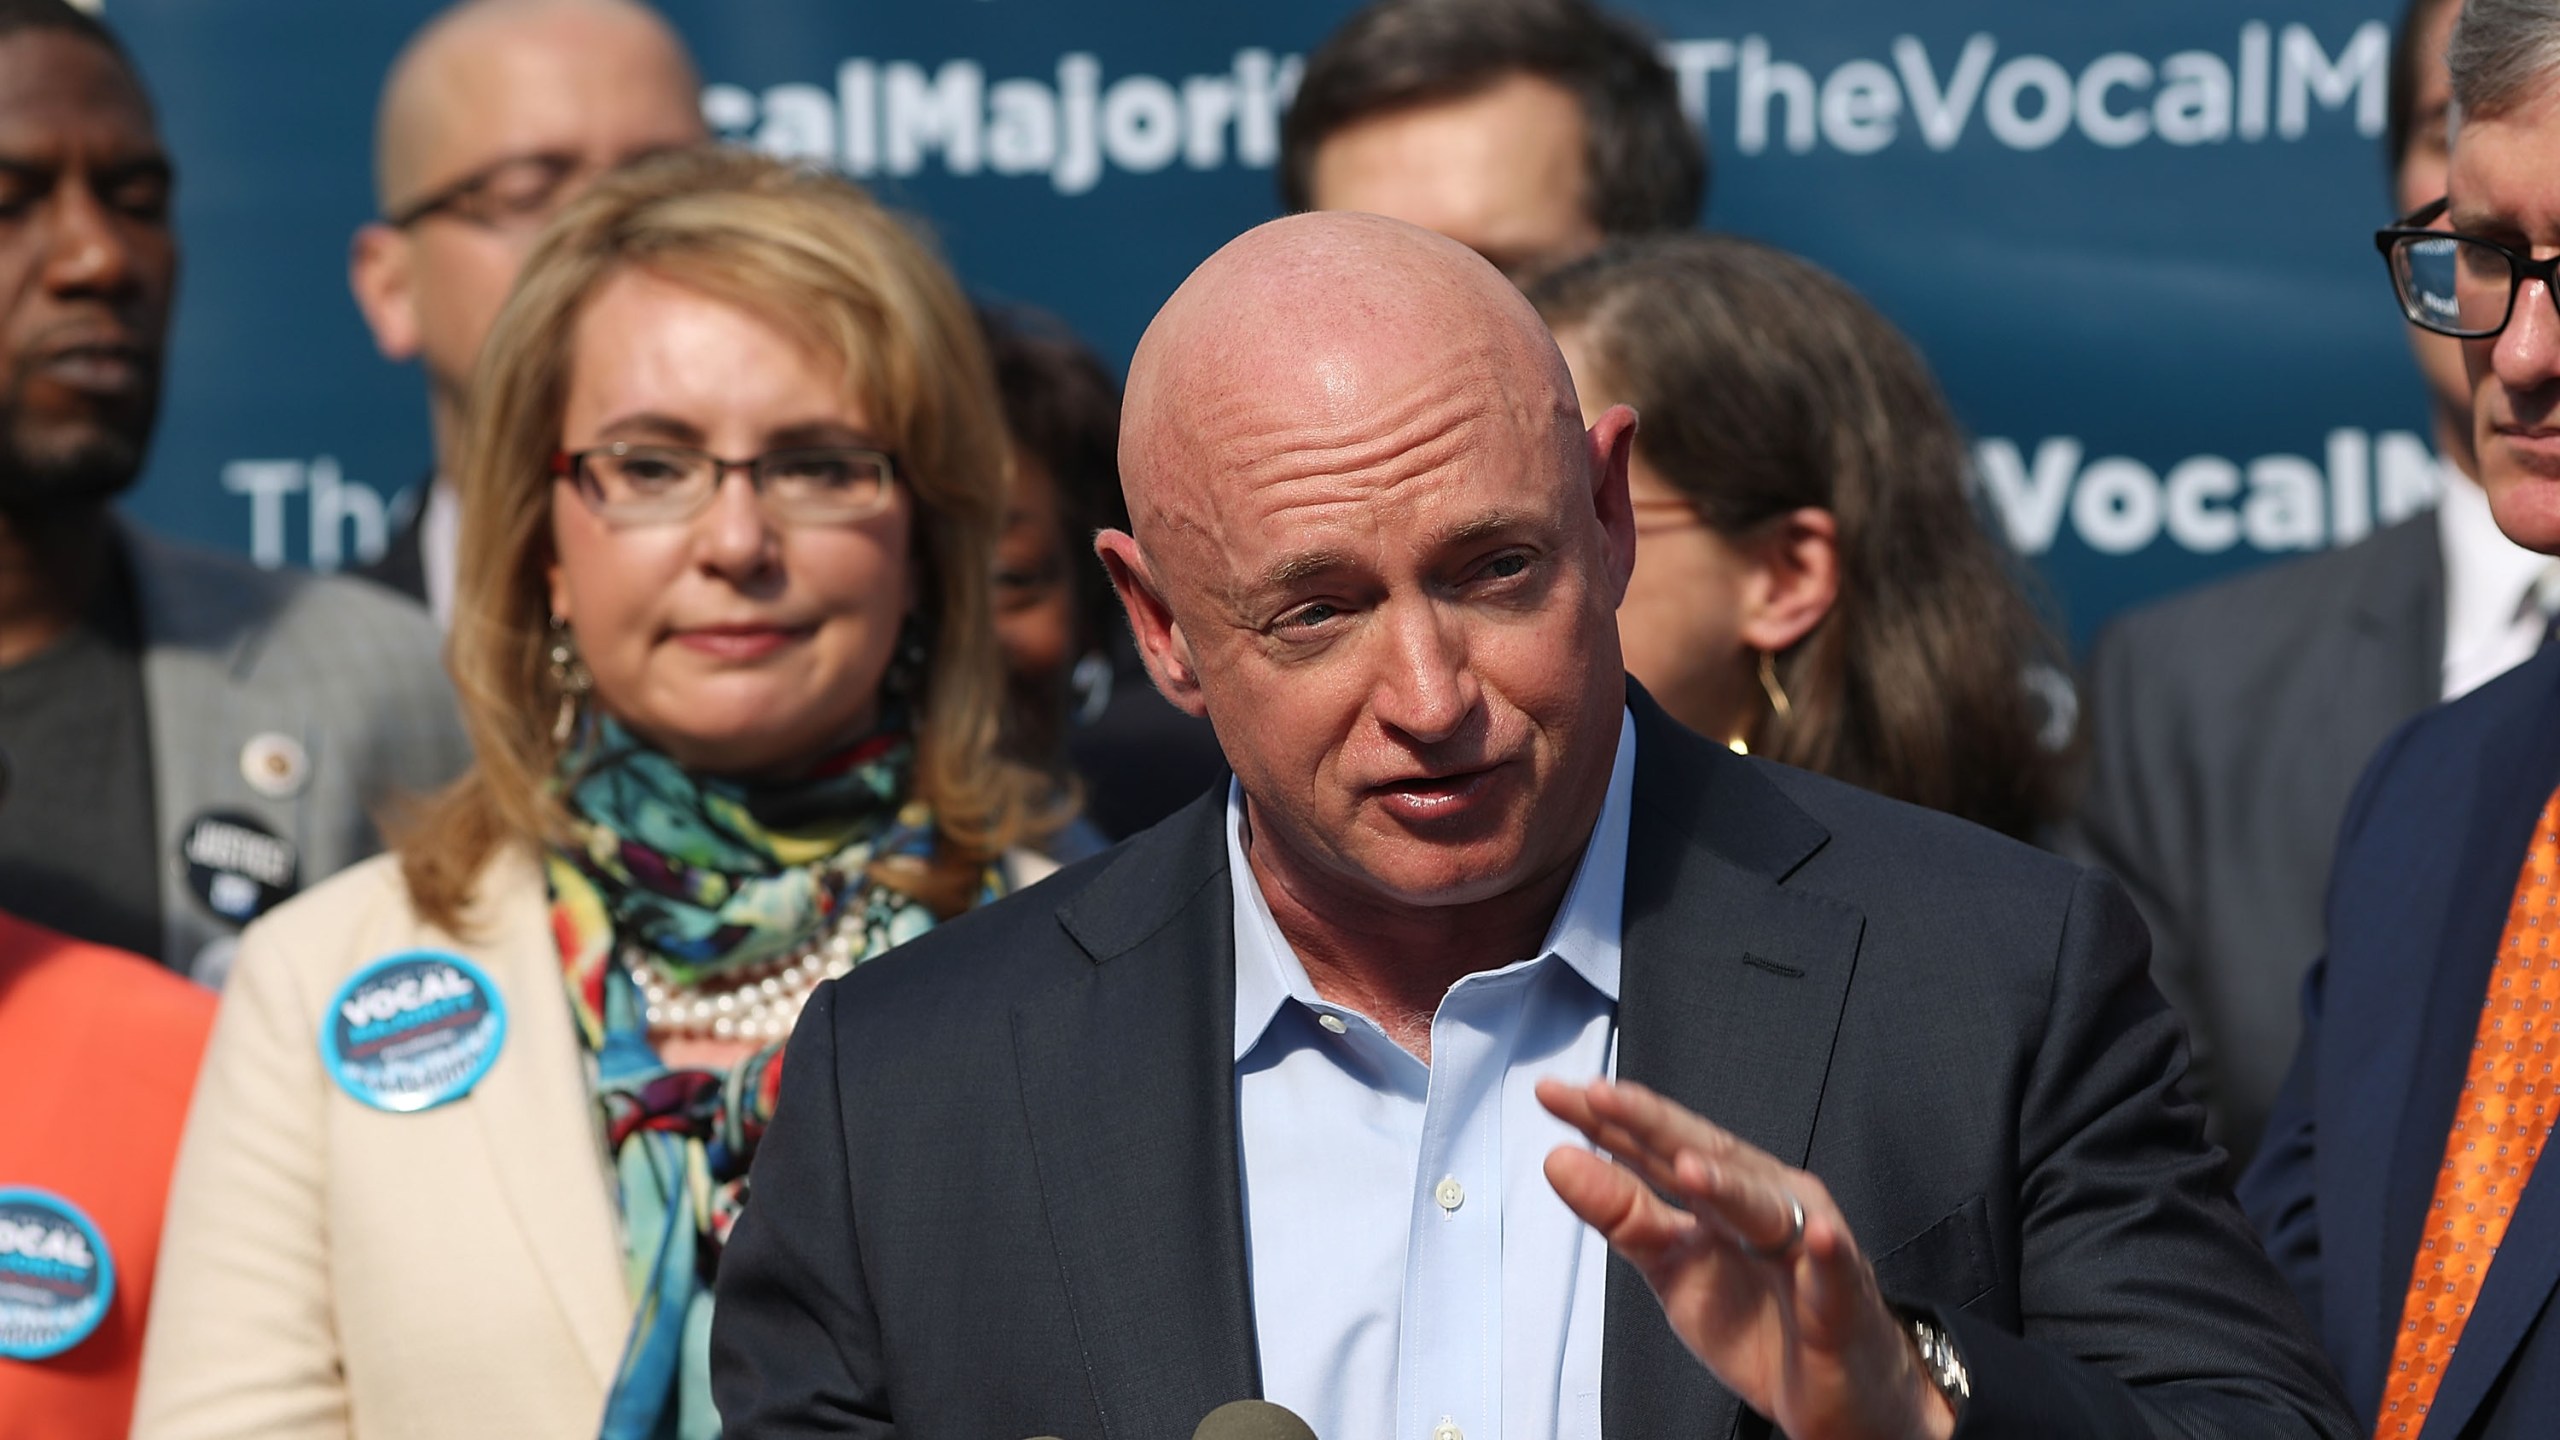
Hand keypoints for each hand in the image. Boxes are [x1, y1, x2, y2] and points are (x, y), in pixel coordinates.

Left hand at [1536, 1077, 1954, 1439]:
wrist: (1833, 1391)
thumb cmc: (1758, 1317)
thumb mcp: (1672, 1266)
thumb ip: (1622, 1214)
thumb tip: (1559, 1158)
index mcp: (1720, 1192)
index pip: (1659, 1145)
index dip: (1608, 1119)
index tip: (1553, 1093)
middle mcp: (1764, 1201)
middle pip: (1709, 1155)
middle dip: (1655, 1124)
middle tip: (1603, 1098)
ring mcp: (1806, 1245)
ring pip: (1767, 1206)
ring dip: (1731, 1185)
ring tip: (1688, 1167)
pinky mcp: (1843, 1299)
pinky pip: (1836, 1272)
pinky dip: (1827, 1253)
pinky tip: (1817, 1238)